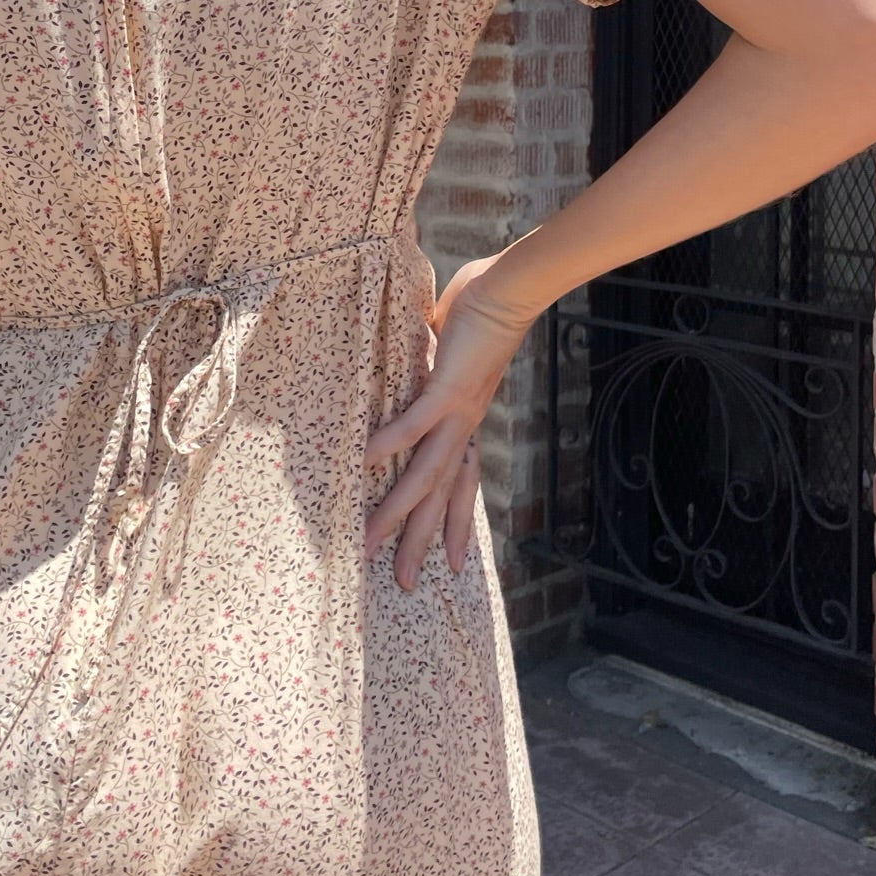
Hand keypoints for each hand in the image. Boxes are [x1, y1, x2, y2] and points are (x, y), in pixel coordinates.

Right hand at [362, 253, 537, 589]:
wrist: (509, 291)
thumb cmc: (482, 312)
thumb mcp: (450, 352)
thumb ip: (429, 365)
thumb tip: (411, 357)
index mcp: (468, 421)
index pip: (463, 483)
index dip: (456, 523)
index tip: (453, 564)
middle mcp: (465, 426)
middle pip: (441, 497)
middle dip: (422, 542)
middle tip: (404, 584)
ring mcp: (458, 412)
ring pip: (426, 475)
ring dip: (399, 512)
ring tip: (369, 540)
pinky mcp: (447, 390)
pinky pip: (414, 424)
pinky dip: (391, 443)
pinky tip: (366, 461)